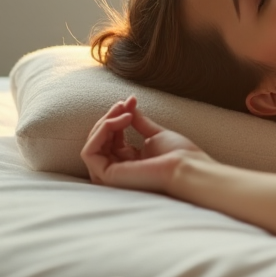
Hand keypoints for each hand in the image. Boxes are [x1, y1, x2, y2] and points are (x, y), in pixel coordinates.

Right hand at [80, 96, 215, 193]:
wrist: (187, 167)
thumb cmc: (179, 154)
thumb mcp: (154, 134)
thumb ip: (137, 122)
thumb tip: (125, 104)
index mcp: (130, 162)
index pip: (110, 138)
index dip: (116, 117)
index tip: (130, 101)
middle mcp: (118, 169)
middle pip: (99, 140)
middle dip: (108, 118)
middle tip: (123, 104)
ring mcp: (111, 175)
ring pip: (92, 144)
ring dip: (104, 123)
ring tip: (122, 112)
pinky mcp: (106, 176)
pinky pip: (89, 152)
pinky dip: (99, 133)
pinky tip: (116, 123)